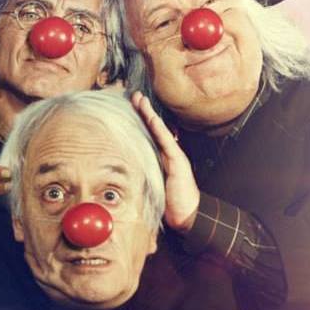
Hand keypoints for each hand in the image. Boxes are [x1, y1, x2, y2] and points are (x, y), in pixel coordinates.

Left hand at [131, 92, 199, 232]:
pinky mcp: (178, 163)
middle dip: (144, 110)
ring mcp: (174, 156)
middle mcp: (167, 152)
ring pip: (160, 131)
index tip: (129, 105)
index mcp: (160, 156)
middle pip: (154, 127)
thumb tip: (122, 167)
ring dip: (150, 114)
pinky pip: (167, 143)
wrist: (187, 214)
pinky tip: (153, 120)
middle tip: (133, 95)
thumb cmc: (168, 201)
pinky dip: (160, 131)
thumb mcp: (150, 184)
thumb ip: (140, 174)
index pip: (148, 133)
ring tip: (141, 101)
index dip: (140, 118)